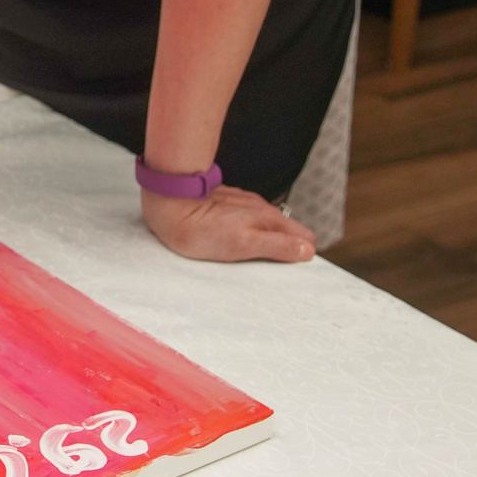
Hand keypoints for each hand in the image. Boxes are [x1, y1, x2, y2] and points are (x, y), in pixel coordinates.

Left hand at [141, 185, 315, 262]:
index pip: (305, 238)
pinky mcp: (227, 203)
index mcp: (270, 219)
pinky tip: (238, 241)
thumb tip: (308, 250)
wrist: (169, 205)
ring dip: (270, 240)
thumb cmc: (203, 230)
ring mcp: (244, 204)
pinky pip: (249, 220)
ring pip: (269, 225)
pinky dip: (251, 232)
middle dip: (290, 249)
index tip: (297, 273)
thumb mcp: (244, 244)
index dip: (304, 255)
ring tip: (259, 259)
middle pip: (289, 232)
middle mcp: (261, 208)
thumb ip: (278, 246)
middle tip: (278, 270)